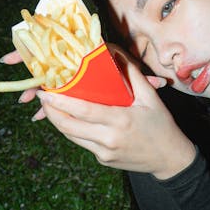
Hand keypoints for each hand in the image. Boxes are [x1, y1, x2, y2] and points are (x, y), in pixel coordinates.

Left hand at [33, 54, 195, 178]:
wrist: (169, 159)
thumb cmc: (161, 124)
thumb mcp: (150, 97)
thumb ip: (130, 72)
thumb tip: (112, 50)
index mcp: (121, 120)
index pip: (83, 110)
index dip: (61, 101)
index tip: (45, 91)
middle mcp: (109, 139)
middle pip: (69, 126)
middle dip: (50, 111)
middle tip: (41, 96)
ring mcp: (104, 152)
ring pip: (70, 136)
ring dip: (57, 120)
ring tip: (50, 105)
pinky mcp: (102, 159)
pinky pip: (81, 142)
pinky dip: (72, 129)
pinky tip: (69, 117)